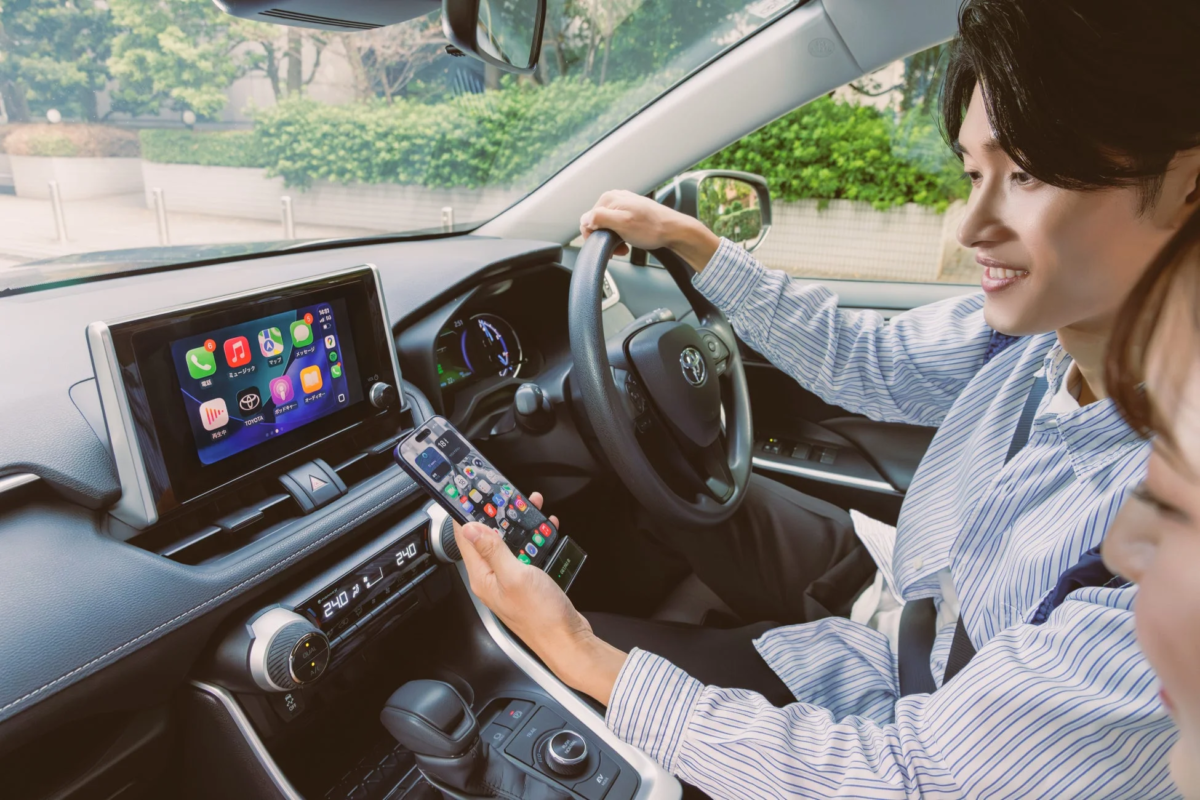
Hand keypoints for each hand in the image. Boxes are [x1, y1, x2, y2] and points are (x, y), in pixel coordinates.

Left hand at [454, 493, 626, 703]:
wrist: (568, 639)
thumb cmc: (542, 616)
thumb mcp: (515, 575)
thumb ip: (492, 550)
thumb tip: (470, 528)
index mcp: (483, 577)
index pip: (465, 539)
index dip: (465, 514)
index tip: (468, 493)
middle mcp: (493, 578)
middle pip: (488, 537)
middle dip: (498, 514)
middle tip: (507, 495)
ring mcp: (511, 580)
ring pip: (510, 543)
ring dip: (520, 524)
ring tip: (531, 506)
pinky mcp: (528, 582)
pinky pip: (527, 553)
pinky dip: (536, 539)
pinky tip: (546, 530)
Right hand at [580, 190, 720, 271]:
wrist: (673, 230)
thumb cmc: (652, 228)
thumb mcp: (622, 224)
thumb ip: (600, 219)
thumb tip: (584, 219)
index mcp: (609, 199)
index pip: (587, 220)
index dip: (594, 237)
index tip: (607, 247)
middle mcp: (614, 198)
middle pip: (597, 223)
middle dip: (605, 239)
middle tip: (618, 249)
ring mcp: (623, 204)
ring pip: (607, 226)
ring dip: (613, 239)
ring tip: (624, 246)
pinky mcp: (630, 211)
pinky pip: (617, 225)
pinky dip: (620, 235)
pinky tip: (628, 240)